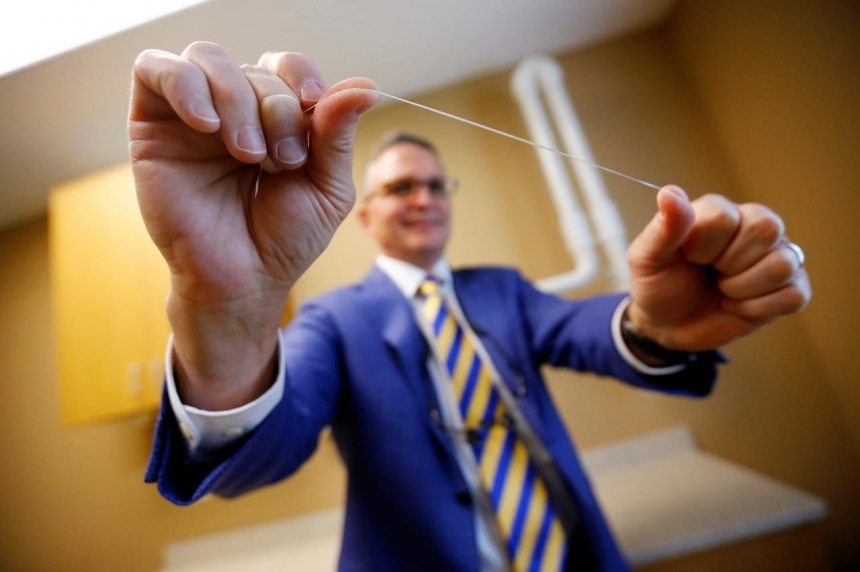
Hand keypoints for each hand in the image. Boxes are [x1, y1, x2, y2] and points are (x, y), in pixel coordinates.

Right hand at [128, 42, 378, 407]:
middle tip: (281, 160)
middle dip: (276, 109)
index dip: (301, 75)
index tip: (313, 105)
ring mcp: (192, 115)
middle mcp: (234, 110)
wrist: (241, 281)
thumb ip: (338, 135)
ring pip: (207, 58)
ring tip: (248, 153)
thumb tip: (365, 87)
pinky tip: (207, 126)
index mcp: (276, 118)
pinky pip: (154, 68)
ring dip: (236, 97)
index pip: (286, 65)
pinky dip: (184, 85)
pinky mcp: (151, 126)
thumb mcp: (327, 188)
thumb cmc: (283, 240)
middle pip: (254, 68)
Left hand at [625, 185, 810, 352]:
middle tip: (709, 273)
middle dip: (729, 264)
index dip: (703, 247)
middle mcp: (752, 225)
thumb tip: (669, 193)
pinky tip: (738, 305)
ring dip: (743, 289)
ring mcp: (776, 255)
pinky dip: (758, 309)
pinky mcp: (790, 287)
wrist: (668, 326)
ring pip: (783, 263)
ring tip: (723, 289)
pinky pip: (793, 296)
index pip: (725, 217)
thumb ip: (663, 228)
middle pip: (766, 229)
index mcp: (717, 211)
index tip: (688, 257)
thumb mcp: (647, 258)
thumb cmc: (658, 285)